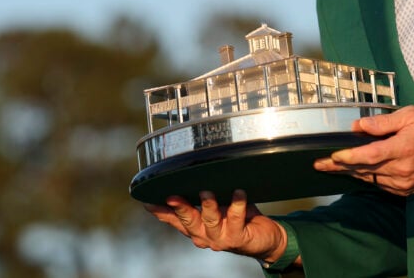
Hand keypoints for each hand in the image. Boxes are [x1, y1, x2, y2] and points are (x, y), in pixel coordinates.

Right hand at [144, 189, 291, 264]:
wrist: (265, 239)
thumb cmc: (239, 218)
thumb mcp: (216, 207)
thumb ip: (202, 198)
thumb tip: (188, 174)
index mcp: (196, 228)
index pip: (175, 220)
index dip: (161, 213)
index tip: (148, 202)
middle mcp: (205, 235)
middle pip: (189, 222)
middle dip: (180, 209)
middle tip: (172, 196)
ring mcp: (220, 238)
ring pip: (210, 221)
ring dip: (208, 206)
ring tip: (207, 193)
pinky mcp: (238, 238)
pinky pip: (236, 219)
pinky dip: (237, 205)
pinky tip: (239, 192)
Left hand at [313, 106, 413, 195]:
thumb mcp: (410, 115)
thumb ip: (383, 122)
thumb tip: (359, 125)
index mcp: (402, 148)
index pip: (369, 156)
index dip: (348, 157)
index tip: (331, 156)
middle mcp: (402, 169)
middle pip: (364, 170)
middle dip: (340, 167)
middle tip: (319, 165)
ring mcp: (404, 183)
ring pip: (370, 179)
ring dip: (350, 174)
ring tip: (331, 168)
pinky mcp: (406, 190)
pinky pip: (381, 185)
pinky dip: (367, 178)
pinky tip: (355, 173)